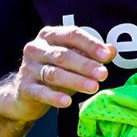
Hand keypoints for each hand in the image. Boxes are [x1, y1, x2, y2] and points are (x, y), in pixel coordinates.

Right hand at [0, 26, 115, 121]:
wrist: (23, 96)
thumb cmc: (55, 73)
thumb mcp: (75, 62)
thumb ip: (92, 55)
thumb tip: (113, 50)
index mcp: (50, 35)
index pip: (72, 34)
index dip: (90, 44)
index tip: (107, 56)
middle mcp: (36, 48)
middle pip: (63, 54)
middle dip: (85, 65)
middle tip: (103, 74)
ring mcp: (28, 68)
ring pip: (54, 73)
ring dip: (75, 80)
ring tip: (93, 87)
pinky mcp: (24, 87)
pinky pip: (41, 92)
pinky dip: (54, 97)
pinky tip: (68, 102)